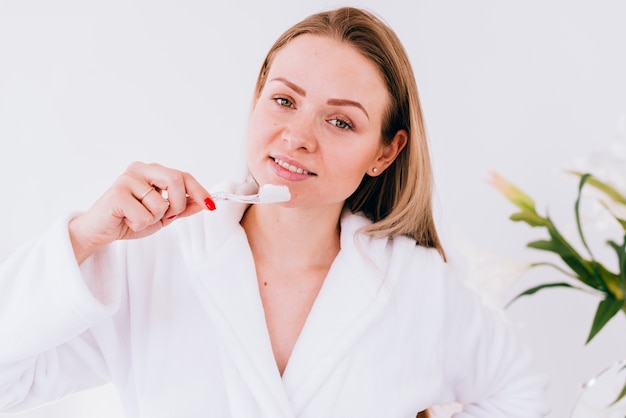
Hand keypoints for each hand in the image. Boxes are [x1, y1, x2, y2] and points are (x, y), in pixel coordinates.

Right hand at [69, 161, 213, 263]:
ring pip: (160, 203)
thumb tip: (205, 202)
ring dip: (154, 219)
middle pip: (175, 180)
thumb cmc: (129, 219)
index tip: (210, 205)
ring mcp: (126, 179)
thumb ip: (183, 207)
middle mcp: (140, 169)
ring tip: (137, 217)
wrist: (100, 231)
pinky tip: (126, 220)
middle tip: (168, 216)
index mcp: (152, 171)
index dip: (199, 190)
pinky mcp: (116, 193)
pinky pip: (144, 215)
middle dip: (178, 205)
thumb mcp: (163, 215)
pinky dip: (139, 224)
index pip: (183, 175)